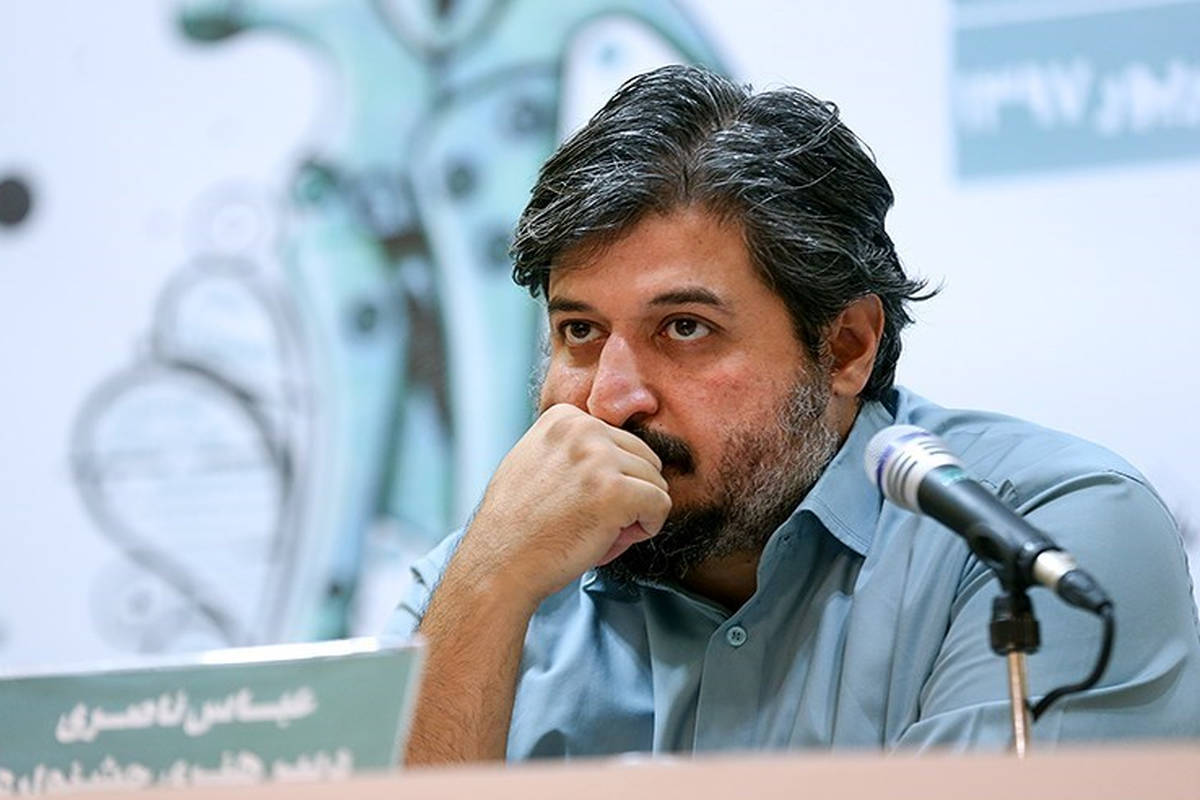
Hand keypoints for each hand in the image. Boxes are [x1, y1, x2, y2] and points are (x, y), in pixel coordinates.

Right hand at [453, 403, 671, 604]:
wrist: (499, 563)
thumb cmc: (517, 524)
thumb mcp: (534, 460)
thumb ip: (570, 447)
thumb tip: (614, 450)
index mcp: (564, 417)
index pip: (620, 440)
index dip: (611, 475)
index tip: (582, 498)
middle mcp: (583, 429)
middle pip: (644, 457)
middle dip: (630, 491)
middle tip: (594, 518)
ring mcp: (600, 458)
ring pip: (655, 481)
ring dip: (637, 510)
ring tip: (600, 527)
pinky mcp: (616, 492)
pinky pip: (661, 504)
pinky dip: (648, 526)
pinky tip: (615, 537)